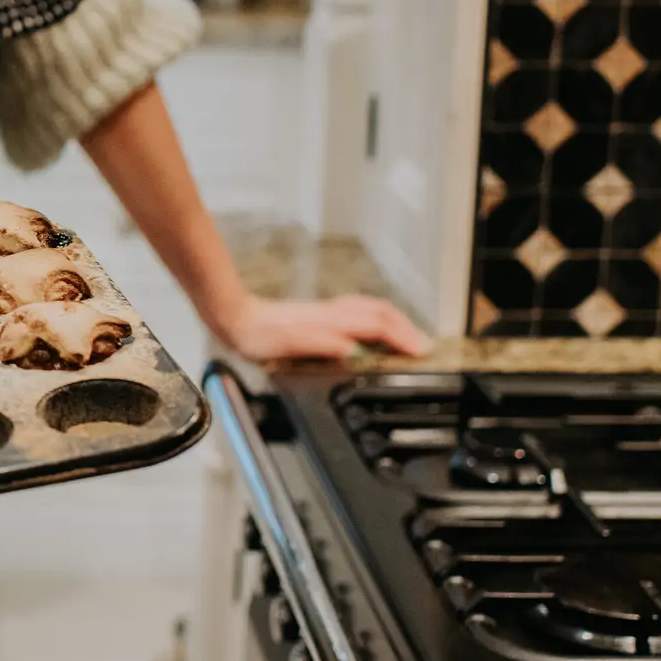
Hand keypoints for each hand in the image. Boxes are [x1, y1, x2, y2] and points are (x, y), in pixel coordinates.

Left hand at [212, 293, 431, 363]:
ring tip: (410, 339)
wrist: (235, 318)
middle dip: (407, 328)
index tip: (421, 351)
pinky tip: (378, 332)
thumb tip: (350, 349)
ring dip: (395, 322)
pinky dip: (379, 320)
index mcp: (329, 321)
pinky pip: (360, 313)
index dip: (401, 337)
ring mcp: (328, 311)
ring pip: (372, 309)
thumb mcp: (283, 344)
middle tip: (425, 347)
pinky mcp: (322, 315)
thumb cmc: (256, 335)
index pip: (376, 325)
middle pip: (381, 312)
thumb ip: (317, 343)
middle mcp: (333, 312)